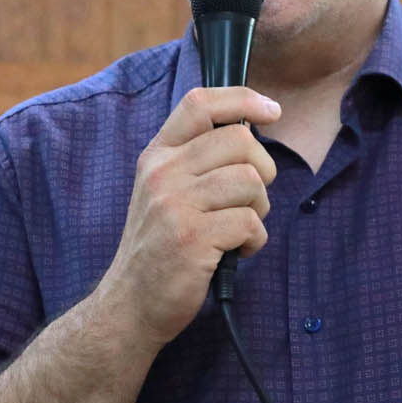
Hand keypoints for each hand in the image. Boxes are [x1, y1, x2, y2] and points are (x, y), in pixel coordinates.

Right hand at [97, 86, 280, 347]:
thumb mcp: (162, 191)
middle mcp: (162, 173)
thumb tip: (249, 132)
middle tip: (252, 198)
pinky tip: (236, 252)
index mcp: (157, 155)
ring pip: (250, 180)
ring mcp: (175, 205)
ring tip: (240, 228)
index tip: (272, 111)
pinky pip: (250, 222)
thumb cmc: (159, 246)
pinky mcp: (192, 239)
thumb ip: (195, 160)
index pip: (200, 103)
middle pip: (239, 140)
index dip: (243, 98)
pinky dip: (254, 240)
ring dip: (259, 208)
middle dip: (262, 169)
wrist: (129, 304)